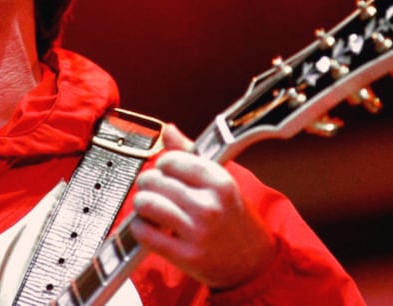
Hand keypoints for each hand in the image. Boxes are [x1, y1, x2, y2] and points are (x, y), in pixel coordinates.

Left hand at [130, 124, 276, 288]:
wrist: (253, 263)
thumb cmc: (235, 218)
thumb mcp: (221, 182)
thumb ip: (190, 154)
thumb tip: (167, 129)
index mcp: (220, 181)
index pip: (172, 160)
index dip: (162, 164)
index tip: (165, 170)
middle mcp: (209, 205)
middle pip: (155, 181)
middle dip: (147, 183)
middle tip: (152, 188)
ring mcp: (197, 232)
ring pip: (147, 204)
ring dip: (141, 203)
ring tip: (148, 206)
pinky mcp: (186, 256)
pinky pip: (145, 233)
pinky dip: (139, 227)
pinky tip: (147, 225)